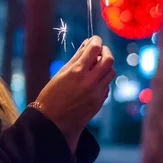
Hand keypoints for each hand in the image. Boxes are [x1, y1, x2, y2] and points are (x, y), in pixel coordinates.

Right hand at [35, 36, 114, 151]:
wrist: (53, 122)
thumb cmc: (52, 95)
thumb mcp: (61, 73)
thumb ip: (76, 58)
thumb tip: (87, 44)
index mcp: (77, 72)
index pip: (94, 49)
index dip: (96, 41)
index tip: (95, 39)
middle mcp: (89, 81)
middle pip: (108, 59)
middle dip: (106, 51)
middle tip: (100, 50)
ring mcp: (96, 93)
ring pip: (111, 72)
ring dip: (106, 65)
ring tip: (97, 65)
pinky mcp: (100, 102)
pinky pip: (107, 85)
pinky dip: (103, 79)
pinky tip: (94, 80)